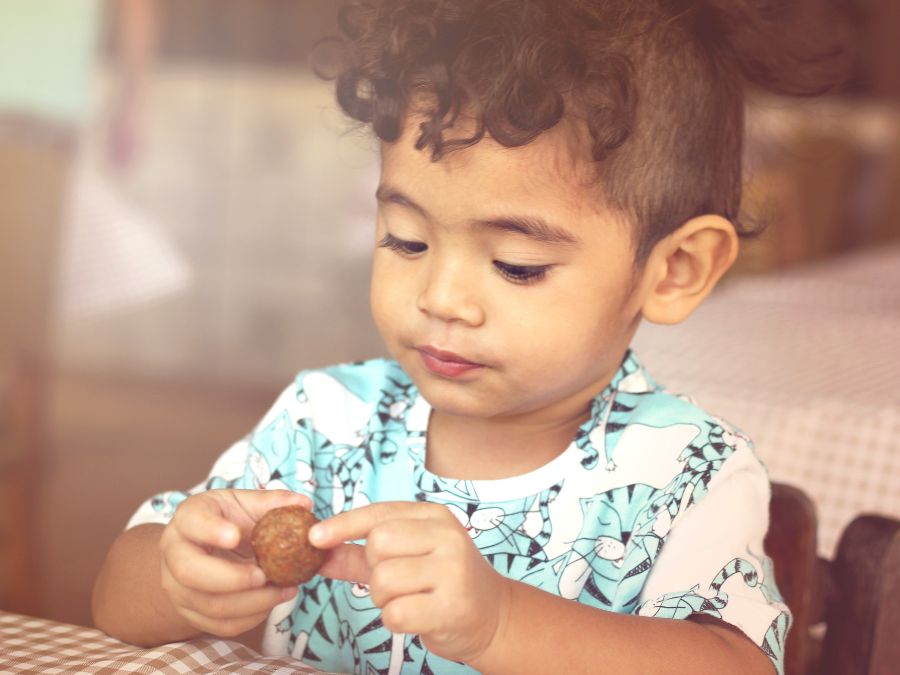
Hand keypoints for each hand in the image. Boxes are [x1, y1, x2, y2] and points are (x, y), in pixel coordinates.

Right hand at [158, 489, 310, 637]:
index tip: (236, 536)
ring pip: (208, 604)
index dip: (211, 530)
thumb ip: (273, 502)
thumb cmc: (229, 520)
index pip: (191, 521)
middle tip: (264, 575)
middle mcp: (175, 553)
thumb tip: (304, 504)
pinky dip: (251, 617)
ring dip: (250, 602)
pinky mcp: (192, 612)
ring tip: (283, 590)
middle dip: (231, 577)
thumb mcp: (246, 503)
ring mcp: (179, 587)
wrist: (206, 549)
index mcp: (188, 518)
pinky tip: (273, 601)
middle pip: (190, 571)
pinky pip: (220, 625)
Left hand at [310, 501, 511, 664]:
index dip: (343, 525)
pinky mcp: (453, 605)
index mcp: (434, 516)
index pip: (379, 513)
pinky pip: (395, 613)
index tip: (313, 538)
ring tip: (409, 599)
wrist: (493, 616)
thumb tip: (317, 552)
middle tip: (396, 581)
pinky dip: (395, 620)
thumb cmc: (441, 583)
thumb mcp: (405, 559)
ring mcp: (453, 569)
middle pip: (377, 545)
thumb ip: (360, 555)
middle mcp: (447, 536)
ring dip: (383, 598)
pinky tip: (417, 616)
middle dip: (374, 569)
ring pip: (383, 580)